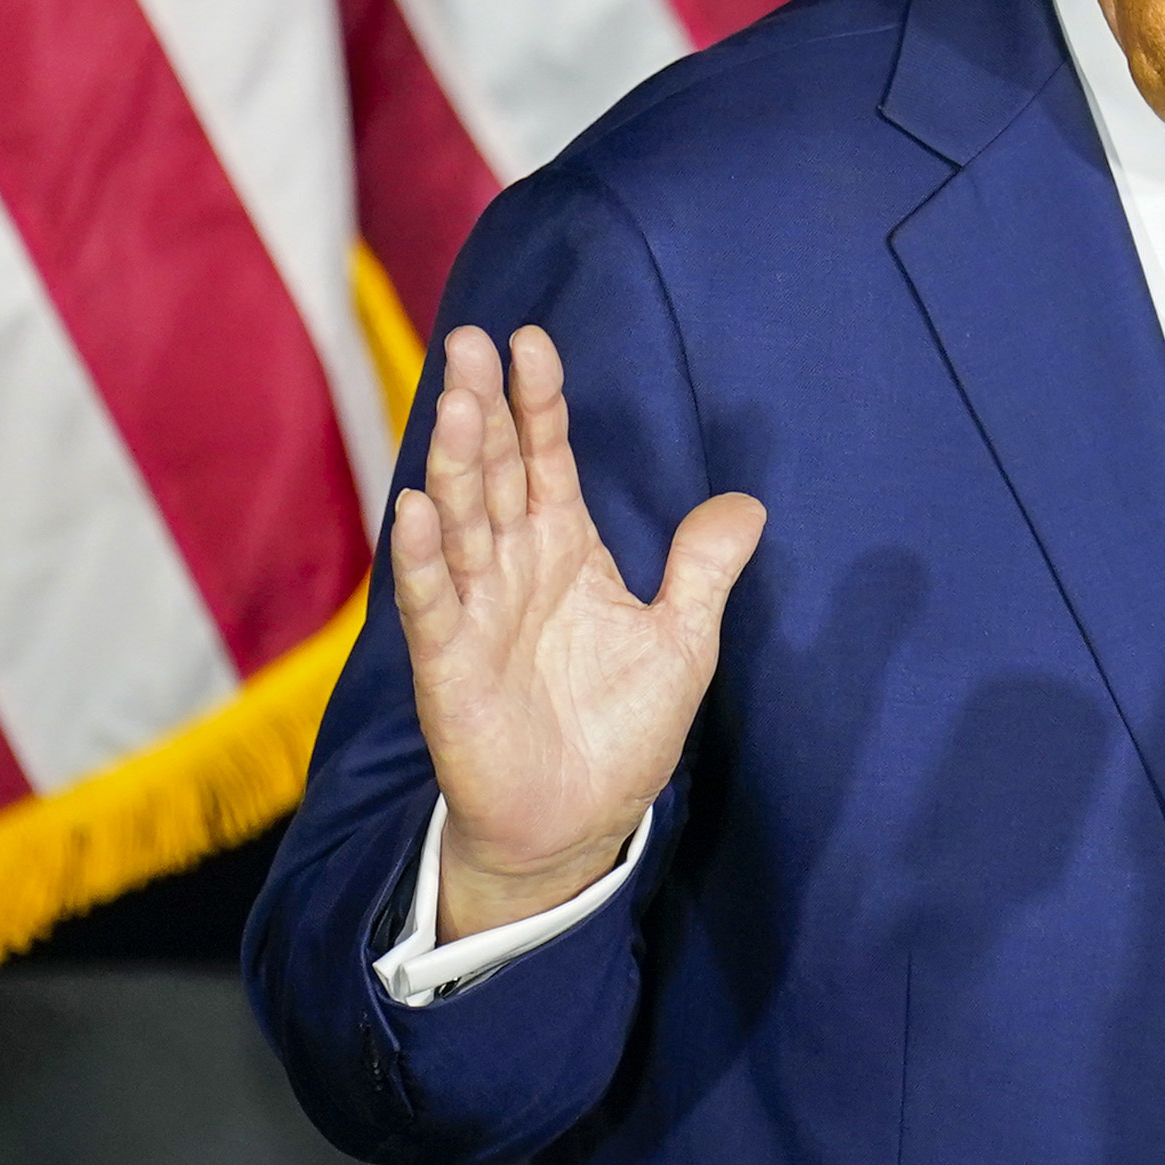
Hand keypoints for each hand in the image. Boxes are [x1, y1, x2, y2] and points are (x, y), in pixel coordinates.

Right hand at [390, 323, 764, 941]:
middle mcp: (513, 567)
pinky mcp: (448, 665)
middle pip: (495, 473)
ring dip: (455, 465)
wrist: (576, 824)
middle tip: (473, 341)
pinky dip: (424, 559)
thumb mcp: (682, 643)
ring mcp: (476, 612)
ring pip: (460, 523)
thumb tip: (750, 503)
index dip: (540, 402)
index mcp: (565, 548)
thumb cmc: (620, 731)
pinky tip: (414, 509)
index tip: (532, 340)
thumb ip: (703, 570)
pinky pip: (431, 603)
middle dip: (486, 409)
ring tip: (459, 406)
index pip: (547, 458)